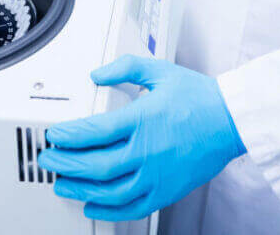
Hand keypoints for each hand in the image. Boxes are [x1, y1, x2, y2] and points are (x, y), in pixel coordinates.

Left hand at [38, 55, 245, 221]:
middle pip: (95, 166)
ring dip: (80, 190)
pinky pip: (132, 208)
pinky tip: (93, 205)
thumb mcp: (160, 71)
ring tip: (62, 184)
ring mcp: (157, 175)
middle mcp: (147, 151)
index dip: (68, 137)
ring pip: (109, 192)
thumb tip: (97, 74)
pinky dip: (108, 210)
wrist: (231, 121)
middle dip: (65, 165)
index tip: (53, 136)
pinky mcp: (166, 191)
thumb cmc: (199, 97)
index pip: (94, 133)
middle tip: (48, 161)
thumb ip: (126, 68)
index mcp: (142, 120)